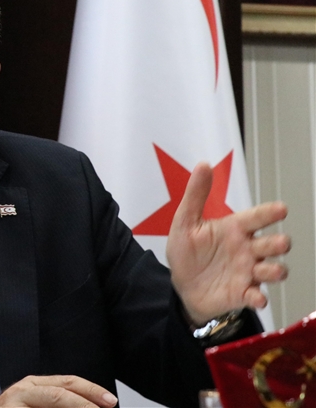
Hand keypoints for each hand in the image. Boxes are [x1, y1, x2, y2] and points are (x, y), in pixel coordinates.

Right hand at [0, 375, 117, 407]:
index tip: (110, 401)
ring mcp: (14, 403)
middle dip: (86, 402)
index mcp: (34, 385)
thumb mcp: (34, 404)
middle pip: (60, 393)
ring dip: (76, 407)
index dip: (91, 391)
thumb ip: (55, 403)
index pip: (68, 383)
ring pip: (53, 401)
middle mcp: (24, 390)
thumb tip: (88, 405)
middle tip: (105, 407)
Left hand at [166, 162, 289, 324]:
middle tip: (278, 243)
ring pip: (273, 269)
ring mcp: (248, 272)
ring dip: (275, 270)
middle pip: (273, 244)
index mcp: (235, 229)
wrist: (181, 286)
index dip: (269, 213)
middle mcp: (247, 250)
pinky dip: (259, 297)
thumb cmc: (188, 252)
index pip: (257, 217)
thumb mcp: (185, 222)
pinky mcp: (243, 293)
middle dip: (279, 243)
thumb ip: (195, 195)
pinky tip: (257, 298)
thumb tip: (203, 164)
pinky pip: (257, 296)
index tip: (281, 209)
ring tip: (270, 270)